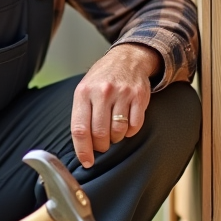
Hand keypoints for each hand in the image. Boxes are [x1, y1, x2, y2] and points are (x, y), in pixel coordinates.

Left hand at [71, 43, 161, 167]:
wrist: (127, 58)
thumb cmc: (102, 79)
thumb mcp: (84, 90)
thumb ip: (81, 115)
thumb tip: (82, 146)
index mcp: (83, 93)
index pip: (80, 129)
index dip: (83, 150)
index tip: (87, 161)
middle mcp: (102, 92)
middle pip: (100, 134)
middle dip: (101, 146)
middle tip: (102, 145)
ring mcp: (122, 94)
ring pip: (118, 131)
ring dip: (116, 138)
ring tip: (113, 131)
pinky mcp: (139, 97)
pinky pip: (134, 125)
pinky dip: (130, 131)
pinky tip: (126, 124)